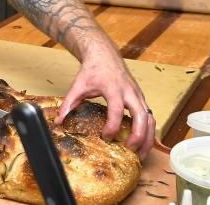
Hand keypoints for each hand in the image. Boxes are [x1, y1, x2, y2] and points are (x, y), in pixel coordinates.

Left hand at [54, 45, 155, 160]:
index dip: (112, 126)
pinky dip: (149, 131)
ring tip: (142, 154)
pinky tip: (143, 143)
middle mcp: (129, 92)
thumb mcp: (78, 86)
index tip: (105, 137)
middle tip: (130, 151)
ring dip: (148, 137)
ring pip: (151, 118)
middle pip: (141, 116)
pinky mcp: (141, 97)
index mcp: (113, 88)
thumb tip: (59, 120)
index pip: (116, 110)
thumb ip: (68, 103)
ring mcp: (138, 95)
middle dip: (138, 136)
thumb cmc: (92, 70)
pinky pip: (150, 116)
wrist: (104, 54)